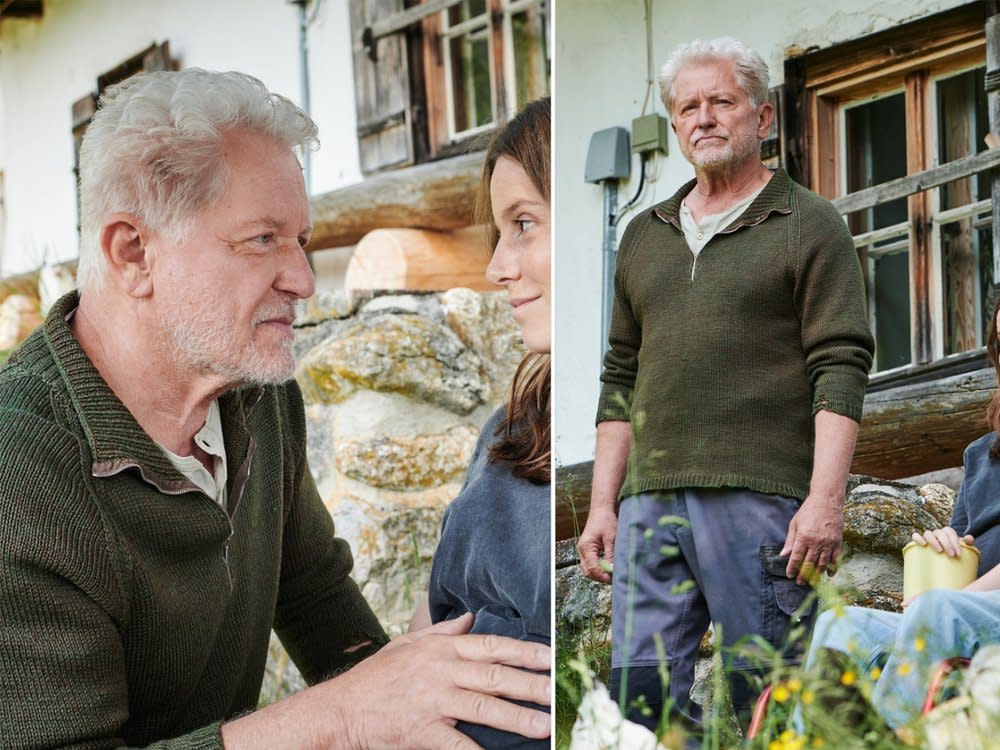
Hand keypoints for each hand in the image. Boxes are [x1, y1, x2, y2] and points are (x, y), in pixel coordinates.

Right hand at [221, 613, 550, 749]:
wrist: (342, 709)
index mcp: (441, 650)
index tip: (550, 655)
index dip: (523, 651)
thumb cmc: (376, 677)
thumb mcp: (408, 645)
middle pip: (494, 676)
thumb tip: (470, 618)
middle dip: (530, 684)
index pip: (491, 646)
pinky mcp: (423, 731)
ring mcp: (433, 702)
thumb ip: (442, 633)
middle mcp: (441, 671)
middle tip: (556, 689)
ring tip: (544, 725)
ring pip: (484, 707)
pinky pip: (458, 744)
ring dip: (517, 718)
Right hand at [577, 506, 617, 583]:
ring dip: (599, 574)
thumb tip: (612, 570)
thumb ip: (610, 555)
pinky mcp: (587, 550)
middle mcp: (582, 550)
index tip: (614, 579)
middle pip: (588, 571)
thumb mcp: (611, 538)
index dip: (603, 576)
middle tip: (614, 578)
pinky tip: (607, 567)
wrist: (601, 510)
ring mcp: (583, 550)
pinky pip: (590, 564)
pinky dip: (598, 568)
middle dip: (600, 577)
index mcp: (586, 547)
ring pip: (588, 569)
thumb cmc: (606, 521)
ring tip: (611, 574)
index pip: (593, 568)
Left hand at [780, 494, 842, 584]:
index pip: (796, 558)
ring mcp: (828, 543)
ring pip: (822, 564)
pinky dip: (832, 568)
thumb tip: (784, 555)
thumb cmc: (808, 510)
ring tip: (812, 582)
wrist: (827, 501)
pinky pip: (836, 559)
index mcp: (803, 537)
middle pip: (809, 564)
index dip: (792, 568)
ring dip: (816, 574)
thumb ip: (790, 540)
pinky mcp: (838, 542)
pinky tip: (828, 575)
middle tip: (799, 582)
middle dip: (803, 575)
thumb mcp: (795, 523)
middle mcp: (816, 542)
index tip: (789, 575)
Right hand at [910, 527, 973, 557]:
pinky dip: (918, 538)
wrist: (944, 561)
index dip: (955, 541)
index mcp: (946, 532)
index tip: (959, 554)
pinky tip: (923, 544)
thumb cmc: (953, 554)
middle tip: (952, 555)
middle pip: (940, 533)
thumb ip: (968, 544)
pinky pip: (915, 536)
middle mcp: (936, 533)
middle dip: (947, 543)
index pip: (950, 532)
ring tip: (940, 551)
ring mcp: (927, 537)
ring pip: (928, 533)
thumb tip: (969, 539)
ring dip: (934, 541)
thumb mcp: (963, 549)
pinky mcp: (918, 541)